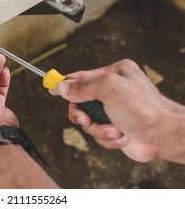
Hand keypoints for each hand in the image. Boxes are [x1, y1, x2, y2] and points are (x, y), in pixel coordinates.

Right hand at [49, 59, 180, 162]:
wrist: (162, 136)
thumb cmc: (142, 108)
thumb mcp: (108, 89)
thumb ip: (81, 87)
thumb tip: (60, 86)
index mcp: (113, 74)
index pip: (81, 77)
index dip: (64, 83)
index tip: (50, 87)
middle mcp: (112, 91)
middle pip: (79, 102)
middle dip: (81, 114)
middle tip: (84, 119)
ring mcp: (113, 111)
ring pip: (87, 121)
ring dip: (98, 129)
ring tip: (115, 130)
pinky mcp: (114, 128)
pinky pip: (97, 134)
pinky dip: (106, 138)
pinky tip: (120, 136)